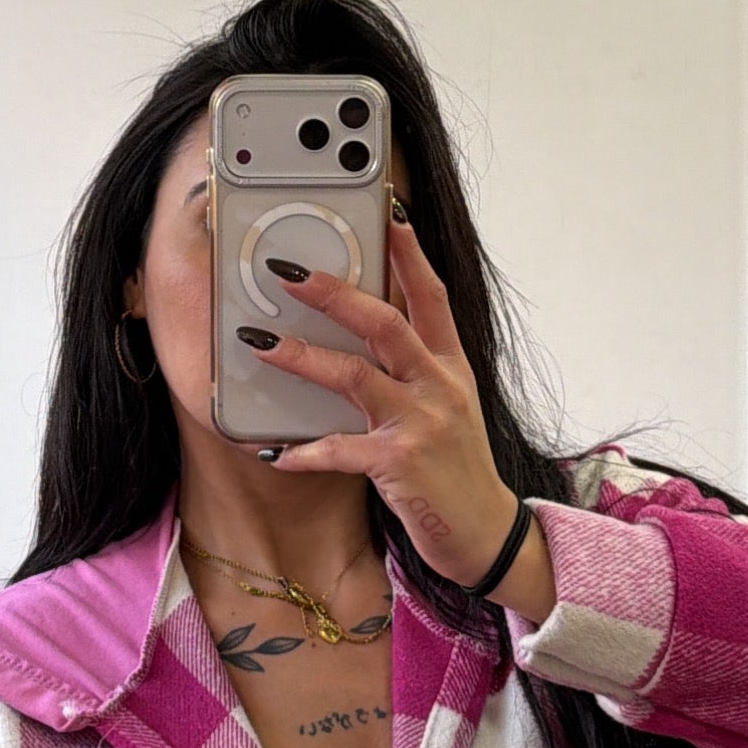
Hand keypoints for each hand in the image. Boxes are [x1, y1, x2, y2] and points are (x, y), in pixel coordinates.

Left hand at [243, 212, 555, 621]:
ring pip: (354, 375)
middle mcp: (439, 387)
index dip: (409, 252)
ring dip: (301, 356)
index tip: (388, 211)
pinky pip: (339, 450)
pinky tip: (275, 452)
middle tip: (289, 271)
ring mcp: (421, 424)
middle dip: (334, 292)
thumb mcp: (451, 411)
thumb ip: (419, 373)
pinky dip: (304, 451)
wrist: (487, 535)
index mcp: (451, 368)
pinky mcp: (400, 464)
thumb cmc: (459, 474)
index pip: (431, 296)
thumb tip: (373, 339)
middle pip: (384, 322)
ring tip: (259, 342)